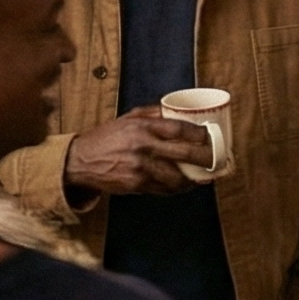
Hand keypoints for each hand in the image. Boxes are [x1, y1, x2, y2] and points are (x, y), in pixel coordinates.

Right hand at [64, 106, 216, 197]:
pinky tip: (185, 185)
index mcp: (142, 127)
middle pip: (185, 154)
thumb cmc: (106, 137)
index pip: (179, 129)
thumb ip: (153, 114)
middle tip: (217, 160)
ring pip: (177, 177)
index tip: (209, 136)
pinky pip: (164, 189)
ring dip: (194, 180)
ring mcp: (140, 168)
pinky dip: (177, 188)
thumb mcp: (128, 119)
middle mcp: (143, 147)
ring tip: (205, 177)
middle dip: (206, 159)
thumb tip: (179, 110)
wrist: (81, 161)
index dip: (199, 134)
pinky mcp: (136, 185)